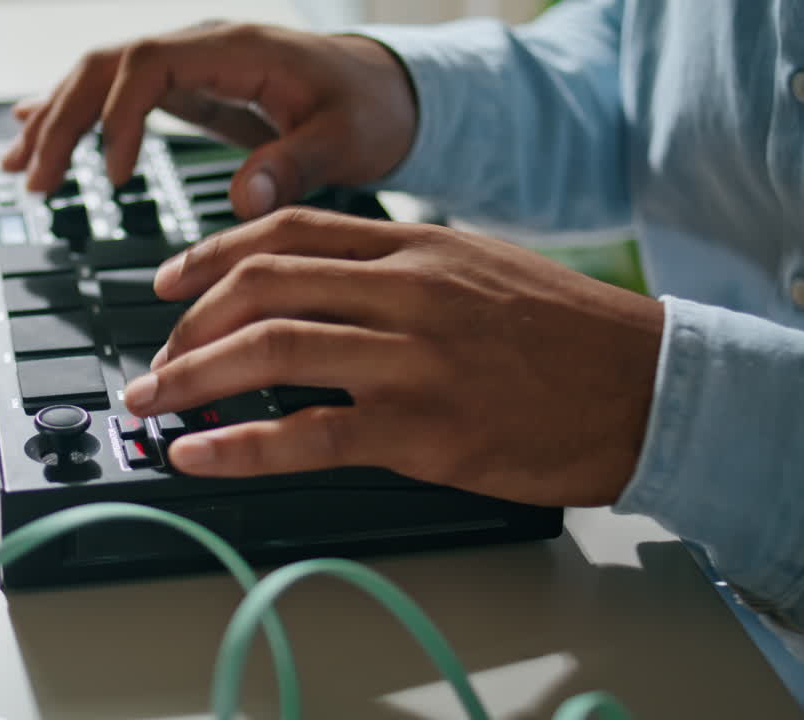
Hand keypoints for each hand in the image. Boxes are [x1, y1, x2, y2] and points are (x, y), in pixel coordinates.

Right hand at [0, 22, 416, 217]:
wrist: (386, 90)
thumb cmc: (370, 109)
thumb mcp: (345, 140)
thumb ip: (295, 165)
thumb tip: (246, 198)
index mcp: (236, 50)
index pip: (147, 64)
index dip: (118, 117)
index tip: (112, 176)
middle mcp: (203, 47)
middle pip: (107, 66)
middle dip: (62, 121)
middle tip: (34, 181)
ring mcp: (191, 64)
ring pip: (102, 76)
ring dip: (55, 118)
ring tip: (19, 167)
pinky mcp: (188, 87)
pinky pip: (118, 91)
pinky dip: (76, 113)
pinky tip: (36, 127)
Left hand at [122, 208, 664, 506]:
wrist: (649, 385)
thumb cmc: (567, 334)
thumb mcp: (480, 269)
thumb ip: (399, 272)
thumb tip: (322, 291)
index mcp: (415, 246)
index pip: (285, 231)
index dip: (209, 254)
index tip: (168, 281)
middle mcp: (405, 289)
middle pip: (261, 283)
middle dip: (186, 321)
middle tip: (154, 357)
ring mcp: (412, 357)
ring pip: (271, 348)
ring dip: (193, 376)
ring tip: (154, 402)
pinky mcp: (423, 428)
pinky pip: (307, 434)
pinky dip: (239, 445)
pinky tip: (199, 454)